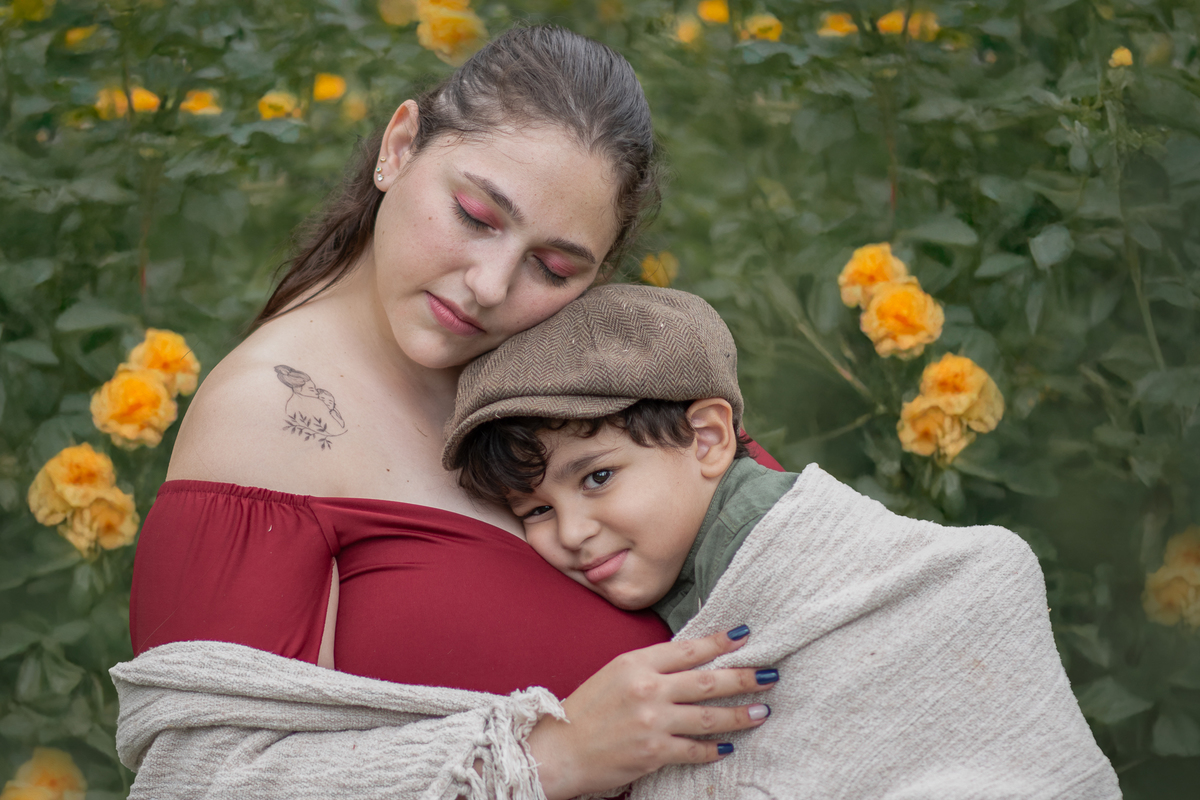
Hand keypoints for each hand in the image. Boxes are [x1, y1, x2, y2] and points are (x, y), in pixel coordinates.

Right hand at [527, 626, 774, 799]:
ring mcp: (652, 722)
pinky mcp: (654, 752)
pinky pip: (695, 749)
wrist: (558, 749)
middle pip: (708, 681)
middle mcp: (647, 689)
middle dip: (745, 677)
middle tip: (771, 675)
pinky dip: (715, 748)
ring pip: (709, 716)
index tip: (746, 635)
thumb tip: (692, 662)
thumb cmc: (585, 710)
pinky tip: (730, 745)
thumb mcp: (614, 674)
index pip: (689, 649)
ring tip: (763, 711)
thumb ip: (650, 667)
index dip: (721, 642)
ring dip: (740, 714)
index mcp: (636, 663)